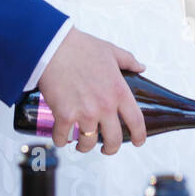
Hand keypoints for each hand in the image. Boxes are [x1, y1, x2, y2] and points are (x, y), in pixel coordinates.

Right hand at [36, 28, 146, 154]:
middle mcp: (105, 106)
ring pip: (88, 143)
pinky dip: (61, 140)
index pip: (136, 121)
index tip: (138, 141)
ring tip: (81, 143)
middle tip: (107, 149)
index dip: (139, 136)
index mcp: (119, 91)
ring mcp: (84, 112)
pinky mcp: (64, 115)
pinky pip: (63, 137)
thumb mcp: (111, 51)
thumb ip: (128, 60)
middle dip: (111, 149)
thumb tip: (141, 67)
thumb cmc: (81, 47)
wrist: (53, 47)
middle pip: (113, 140)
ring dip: (84, 146)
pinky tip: (62, 137)